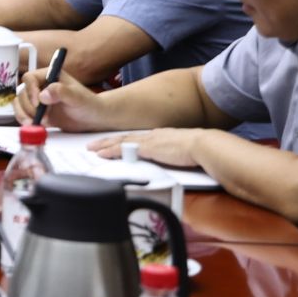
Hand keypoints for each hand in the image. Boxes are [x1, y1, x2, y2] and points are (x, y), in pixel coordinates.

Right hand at [16, 72, 106, 127]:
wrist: (93, 118)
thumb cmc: (88, 104)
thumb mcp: (77, 97)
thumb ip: (61, 92)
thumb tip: (43, 95)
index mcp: (49, 75)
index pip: (29, 78)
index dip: (30, 90)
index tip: (38, 103)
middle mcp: (40, 85)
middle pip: (22, 92)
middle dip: (28, 106)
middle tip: (41, 116)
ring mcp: (38, 99)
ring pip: (19, 103)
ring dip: (24, 114)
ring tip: (37, 123)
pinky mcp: (37, 111)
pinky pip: (23, 113)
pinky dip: (25, 120)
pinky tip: (35, 126)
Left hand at [87, 128, 205, 168]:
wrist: (205, 146)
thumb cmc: (199, 150)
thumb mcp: (182, 151)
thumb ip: (173, 154)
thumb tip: (172, 160)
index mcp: (160, 136)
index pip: (136, 138)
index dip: (121, 141)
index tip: (111, 143)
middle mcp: (152, 136)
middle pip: (124, 138)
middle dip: (107, 141)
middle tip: (92, 145)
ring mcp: (149, 141)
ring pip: (121, 142)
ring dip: (105, 146)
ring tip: (92, 149)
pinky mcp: (148, 148)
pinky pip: (125, 149)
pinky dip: (112, 152)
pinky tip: (103, 154)